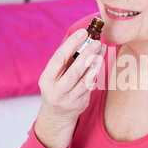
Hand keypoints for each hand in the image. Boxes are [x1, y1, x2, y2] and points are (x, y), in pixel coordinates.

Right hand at [34, 29, 106, 147]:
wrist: (57, 115)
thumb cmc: (56, 87)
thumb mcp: (52, 75)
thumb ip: (64, 61)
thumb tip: (82, 39)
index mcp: (46, 79)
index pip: (59, 58)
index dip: (71, 44)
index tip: (83, 32)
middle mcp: (56, 91)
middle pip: (74, 71)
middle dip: (87, 54)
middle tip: (97, 42)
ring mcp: (69, 99)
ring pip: (86, 79)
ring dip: (96, 63)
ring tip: (102, 50)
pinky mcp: (81, 104)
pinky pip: (91, 85)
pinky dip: (96, 72)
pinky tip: (100, 61)